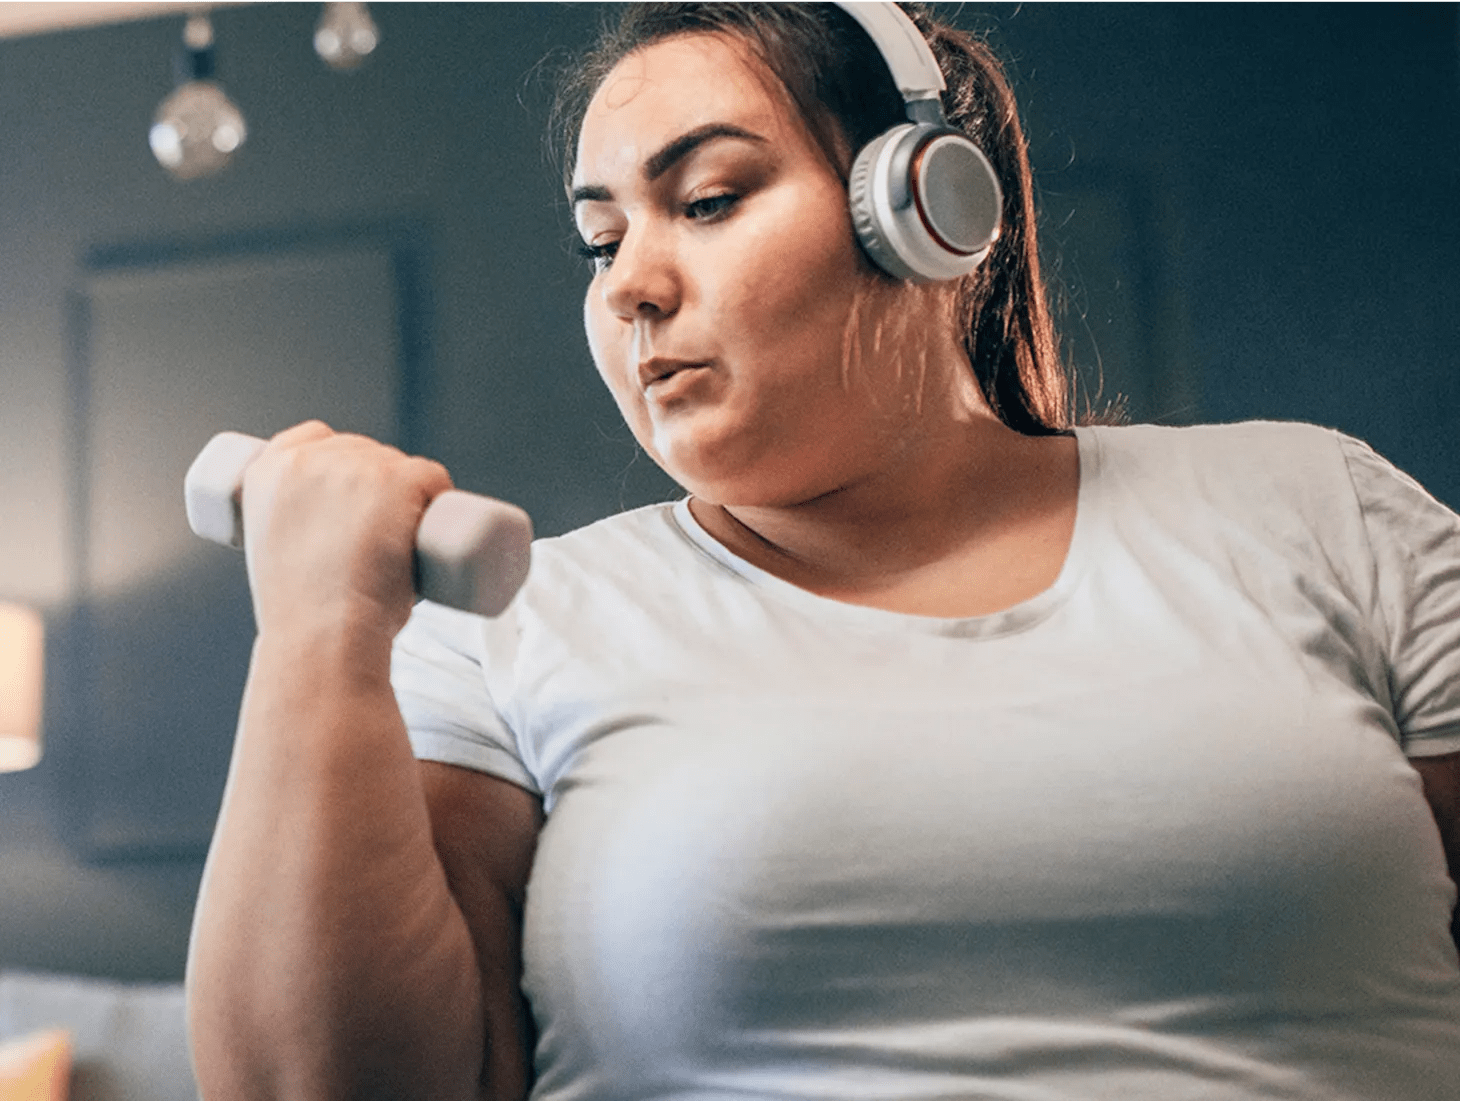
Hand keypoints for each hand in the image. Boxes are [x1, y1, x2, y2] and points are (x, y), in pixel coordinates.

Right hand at [239, 421, 453, 642]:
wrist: (323, 639)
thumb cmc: (303, 619)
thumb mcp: (275, 558)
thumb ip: (293, 533)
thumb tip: (332, 542)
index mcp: (266, 474)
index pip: (312, 439)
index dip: (341, 462)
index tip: (355, 496)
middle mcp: (306, 460)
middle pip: (363, 452)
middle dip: (379, 486)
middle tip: (384, 538)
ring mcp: (354, 466)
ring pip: (399, 467)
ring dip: (411, 497)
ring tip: (404, 544)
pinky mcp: (396, 479)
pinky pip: (433, 476)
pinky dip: (441, 497)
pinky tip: (435, 524)